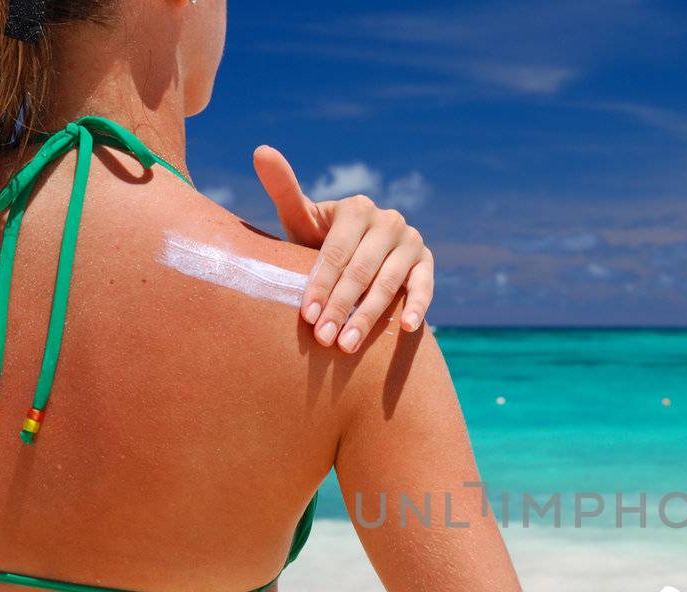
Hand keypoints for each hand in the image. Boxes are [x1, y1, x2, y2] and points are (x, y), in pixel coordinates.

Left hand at [252, 145, 434, 351]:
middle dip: (341, 306)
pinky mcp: (426, 262)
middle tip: (324, 339)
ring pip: (389, 282)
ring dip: (369, 316)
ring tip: (347, 346)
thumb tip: (260, 150)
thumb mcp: (301, 220)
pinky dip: (418, 306)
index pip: (336, 251)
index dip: (320, 284)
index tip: (306, 316)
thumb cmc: (318, 242)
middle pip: (361, 270)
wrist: (353, 258)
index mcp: (356, 207)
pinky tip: (407, 328)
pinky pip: (425, 285)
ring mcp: (410, 240)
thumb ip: (284, 189)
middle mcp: (388, 220)